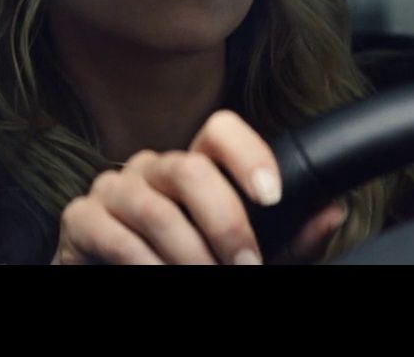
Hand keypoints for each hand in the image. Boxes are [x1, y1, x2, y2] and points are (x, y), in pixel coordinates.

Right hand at [51, 109, 346, 264]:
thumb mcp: (244, 256)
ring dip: (189, 255)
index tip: (273, 196)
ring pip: (156, 209)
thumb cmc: (186, 266)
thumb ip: (291, 238)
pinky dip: (145, 265)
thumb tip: (333, 211)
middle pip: (192, 170)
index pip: (221, 130)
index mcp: (195, 167)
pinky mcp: (80, 218)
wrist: (117, 284)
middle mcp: (154, 166)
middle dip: (227, 224)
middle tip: (246, 266)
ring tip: (206, 279)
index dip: (249, 154)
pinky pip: (115, 234)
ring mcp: (114, 188)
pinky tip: (160, 277)